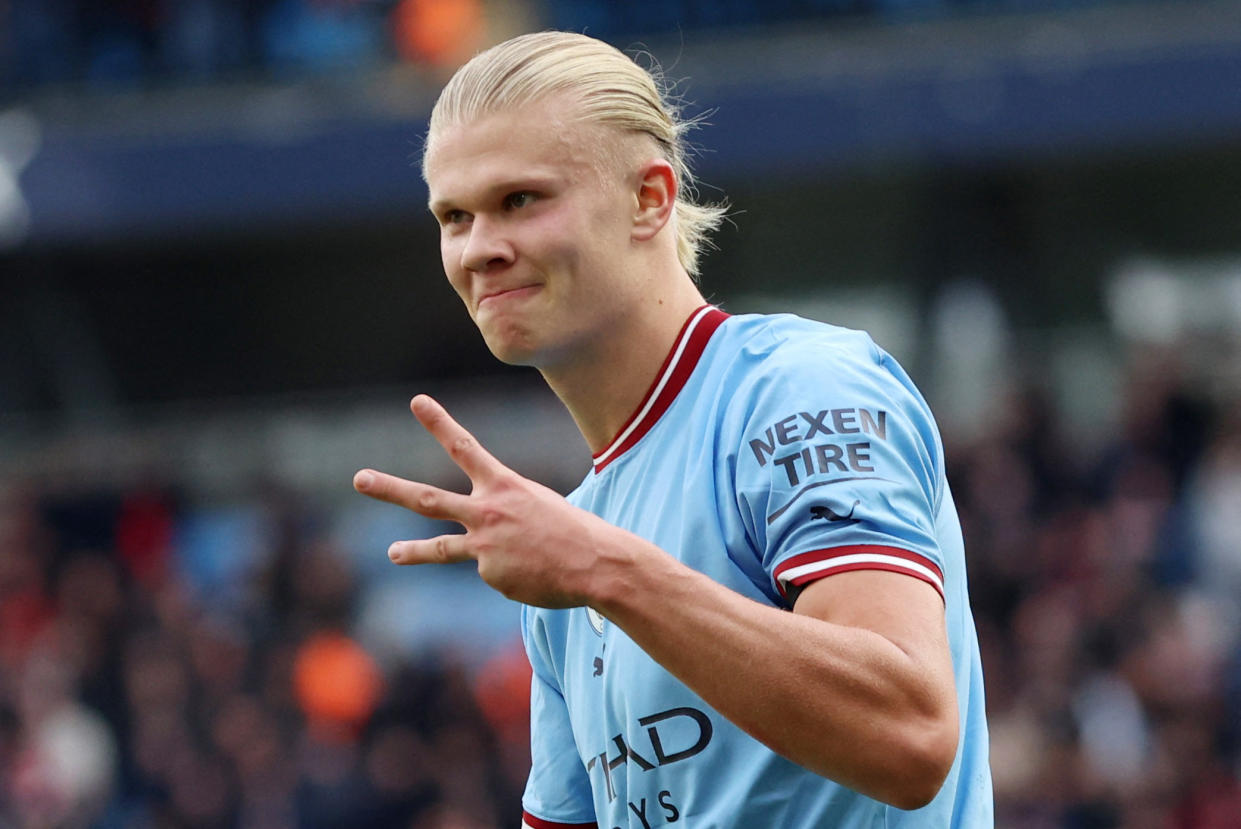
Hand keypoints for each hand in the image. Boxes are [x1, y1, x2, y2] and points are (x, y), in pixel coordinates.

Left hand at [353, 395, 623, 607]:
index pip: (465, 447)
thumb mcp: (540, 504)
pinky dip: (513, 573)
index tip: (417, 402)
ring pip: (440, 548)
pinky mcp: (491, 575)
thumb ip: (505, 511)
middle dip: (390, 488)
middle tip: (360, 478)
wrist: (594, 564)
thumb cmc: (574, 531)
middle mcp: (487, 512)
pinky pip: (496, 573)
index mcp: (504, 486)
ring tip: (393, 553)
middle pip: (428, 499)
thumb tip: (483, 541)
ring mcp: (484, 546)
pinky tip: (534, 572)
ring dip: (411, 552)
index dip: (438, 423)